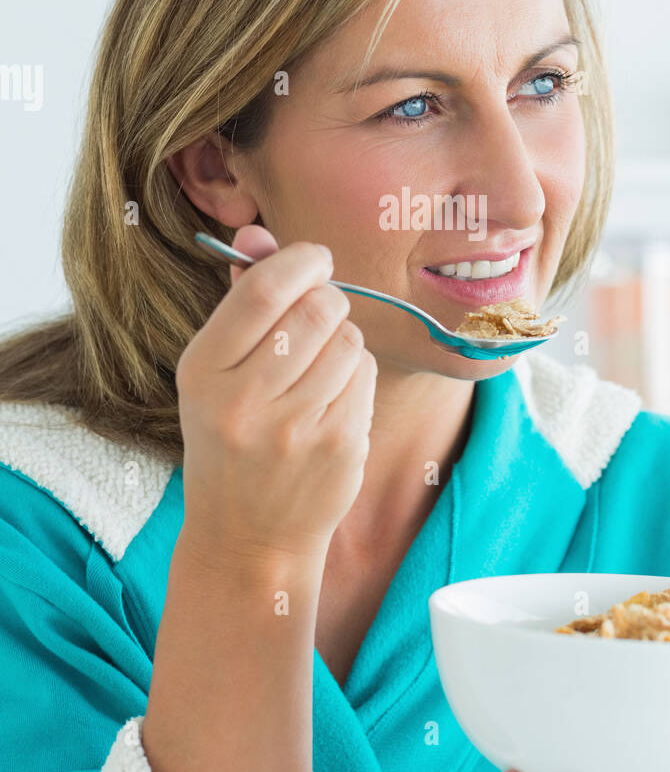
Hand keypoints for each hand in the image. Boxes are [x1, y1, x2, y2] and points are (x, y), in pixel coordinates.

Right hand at [176, 224, 376, 559]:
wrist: (247, 536)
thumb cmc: (232, 438)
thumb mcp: (214, 373)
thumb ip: (239, 300)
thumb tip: (259, 234)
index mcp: (202, 371)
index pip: (264, 289)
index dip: (301, 260)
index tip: (314, 259)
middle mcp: (243, 402)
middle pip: (317, 309)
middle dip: (327, 300)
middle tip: (319, 315)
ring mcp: (294, 430)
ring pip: (349, 340)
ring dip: (343, 340)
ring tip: (320, 365)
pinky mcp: (338, 448)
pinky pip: (366, 376)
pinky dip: (356, 375)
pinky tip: (332, 399)